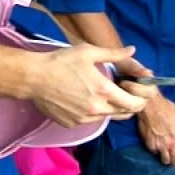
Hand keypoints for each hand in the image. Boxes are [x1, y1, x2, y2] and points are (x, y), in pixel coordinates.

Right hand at [27, 44, 147, 127]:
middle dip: (129, 104)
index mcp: (104, 91)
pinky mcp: (72, 124)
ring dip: (111, 108)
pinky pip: (90, 121)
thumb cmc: (61, 62)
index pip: (134, 104)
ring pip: (107, 117)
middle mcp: (97, 109)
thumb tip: (132, 50)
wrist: (34, 78)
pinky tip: (86, 100)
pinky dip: (93, 113)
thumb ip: (113, 54)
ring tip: (105, 95)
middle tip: (125, 93)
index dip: (141, 100)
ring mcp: (84, 119)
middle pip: (123, 113)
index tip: (139, 93)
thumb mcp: (88, 52)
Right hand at [136, 94, 174, 166]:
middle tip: (173, 156)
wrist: (149, 105)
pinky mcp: (150, 145)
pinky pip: (154, 153)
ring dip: (165, 158)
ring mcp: (160, 146)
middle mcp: (172, 143)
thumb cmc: (165, 106)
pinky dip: (155, 150)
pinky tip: (154, 145)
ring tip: (164, 153)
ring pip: (165, 161)